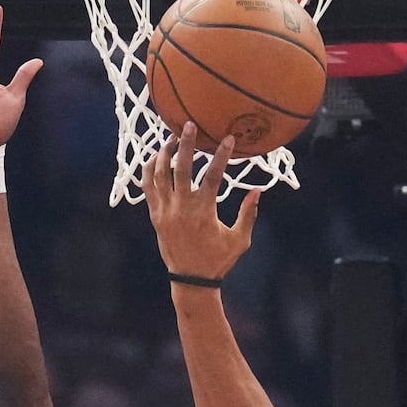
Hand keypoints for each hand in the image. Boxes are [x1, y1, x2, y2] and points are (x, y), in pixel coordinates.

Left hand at [144, 122, 260, 281]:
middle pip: (180, 168)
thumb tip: (258, 191)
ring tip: (170, 138)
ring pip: (159, 175)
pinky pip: (148, 188)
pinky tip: (155, 158)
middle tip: (189, 125)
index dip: (221, 155)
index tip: (228, 139)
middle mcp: (181, 208)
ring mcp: (165, 211)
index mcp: (203, 212)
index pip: (212, 176)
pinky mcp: (155, 216)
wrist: (191, 281)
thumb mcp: (240, 240)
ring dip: (164, 153)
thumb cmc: (218, 260)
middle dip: (184, 144)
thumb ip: (248, 213)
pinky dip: (150, 170)